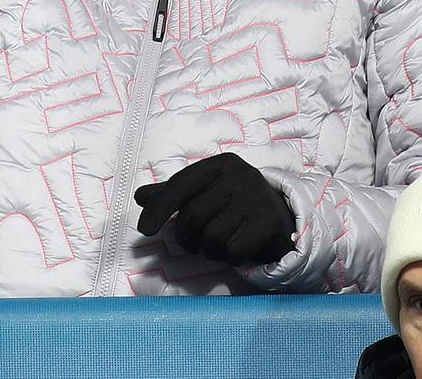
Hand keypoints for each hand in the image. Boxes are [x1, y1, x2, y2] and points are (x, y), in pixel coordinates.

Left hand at [133, 151, 296, 266]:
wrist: (280, 215)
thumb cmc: (233, 202)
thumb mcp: (205, 191)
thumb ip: (173, 193)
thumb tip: (141, 197)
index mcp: (220, 165)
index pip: (180, 185)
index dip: (158, 208)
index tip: (144, 229)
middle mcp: (239, 176)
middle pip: (194, 216)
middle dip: (186, 238)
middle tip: (191, 244)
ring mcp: (256, 200)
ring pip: (212, 238)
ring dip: (208, 250)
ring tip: (216, 244)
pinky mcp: (268, 224)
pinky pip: (233, 251)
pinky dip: (229, 257)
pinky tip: (235, 249)